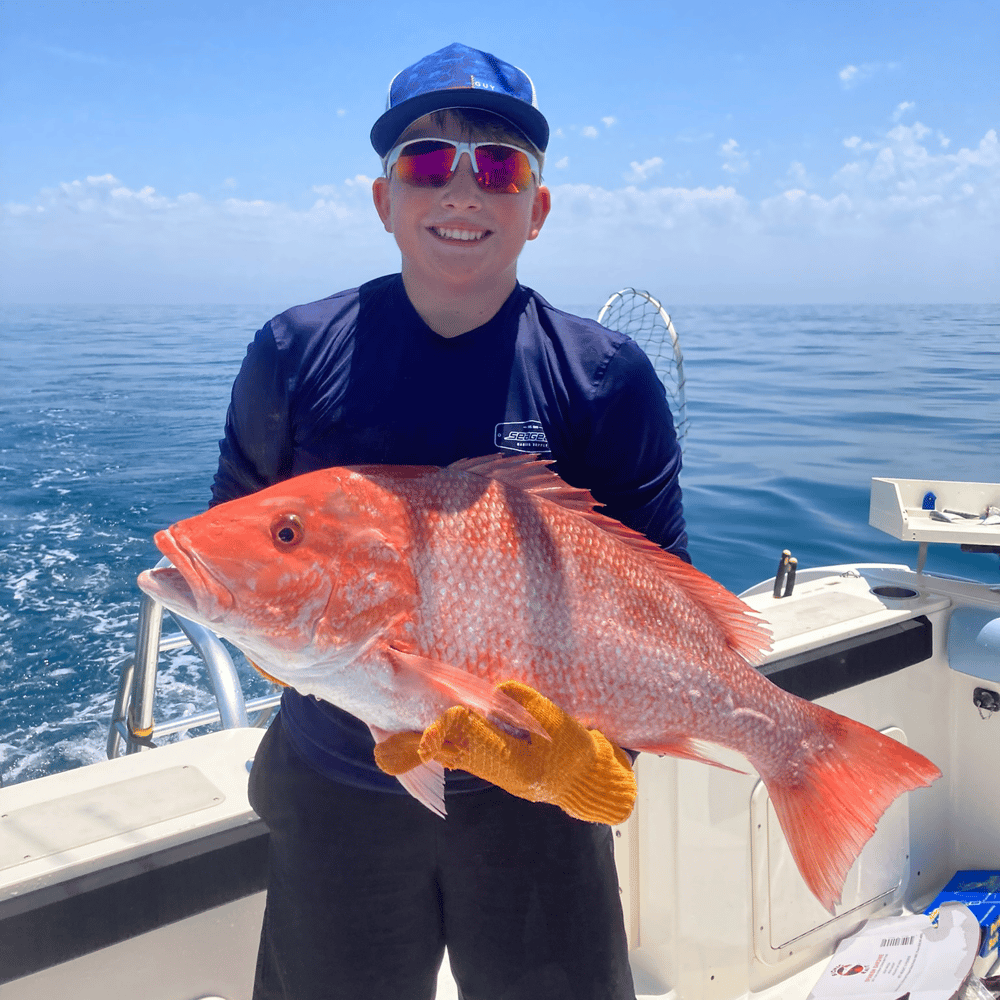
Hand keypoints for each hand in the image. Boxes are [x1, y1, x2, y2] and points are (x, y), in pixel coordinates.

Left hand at [373, 680, 635, 824]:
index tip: (431, 714)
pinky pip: (464, 756)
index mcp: (514, 762)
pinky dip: (446, 745)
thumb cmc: (578, 753)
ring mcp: (494, 773)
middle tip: (383, 750)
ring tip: (392, 745)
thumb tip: (496, 691)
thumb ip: (526, 705)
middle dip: (421, 745)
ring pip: (453, 756)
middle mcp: (497, 772)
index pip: (470, 736)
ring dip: (429, 746)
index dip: (448, 723)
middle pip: (450, 752)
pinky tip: (430, 738)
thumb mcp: (560, 724)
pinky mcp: (496, 769)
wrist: (589, 783)